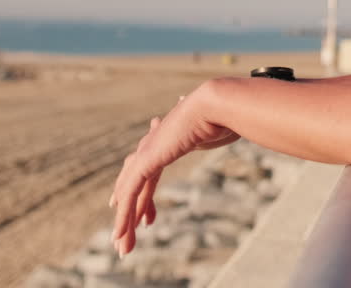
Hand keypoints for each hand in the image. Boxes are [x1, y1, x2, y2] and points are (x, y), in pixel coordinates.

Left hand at [108, 81, 230, 255]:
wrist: (219, 103)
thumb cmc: (228, 115)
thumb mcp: (221, 129)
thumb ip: (219, 129)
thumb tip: (226, 119)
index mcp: (168, 140)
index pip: (148, 171)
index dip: (144, 196)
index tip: (145, 217)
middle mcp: (153, 144)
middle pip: (134, 183)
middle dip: (130, 211)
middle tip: (123, 235)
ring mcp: (147, 150)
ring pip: (130, 193)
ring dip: (125, 222)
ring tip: (123, 247)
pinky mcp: (147, 159)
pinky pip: (132, 193)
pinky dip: (126, 215)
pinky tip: (122, 233)